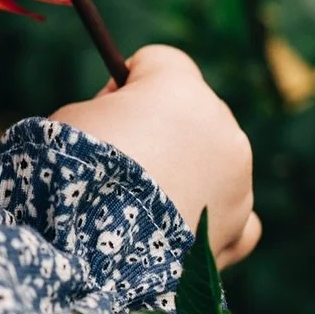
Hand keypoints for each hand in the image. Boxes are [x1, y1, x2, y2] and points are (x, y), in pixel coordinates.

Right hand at [50, 45, 260, 269]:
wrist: (91, 250)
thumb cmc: (75, 172)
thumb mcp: (74, 118)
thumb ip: (109, 110)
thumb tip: (120, 124)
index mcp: (180, 89)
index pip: (160, 62)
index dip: (126, 84)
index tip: (104, 110)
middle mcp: (222, 127)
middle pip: (193, 110)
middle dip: (162, 129)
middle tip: (118, 161)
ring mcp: (239, 179)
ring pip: (216, 159)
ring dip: (189, 171)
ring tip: (140, 204)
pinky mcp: (240, 226)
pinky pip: (237, 212)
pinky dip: (214, 216)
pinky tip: (183, 226)